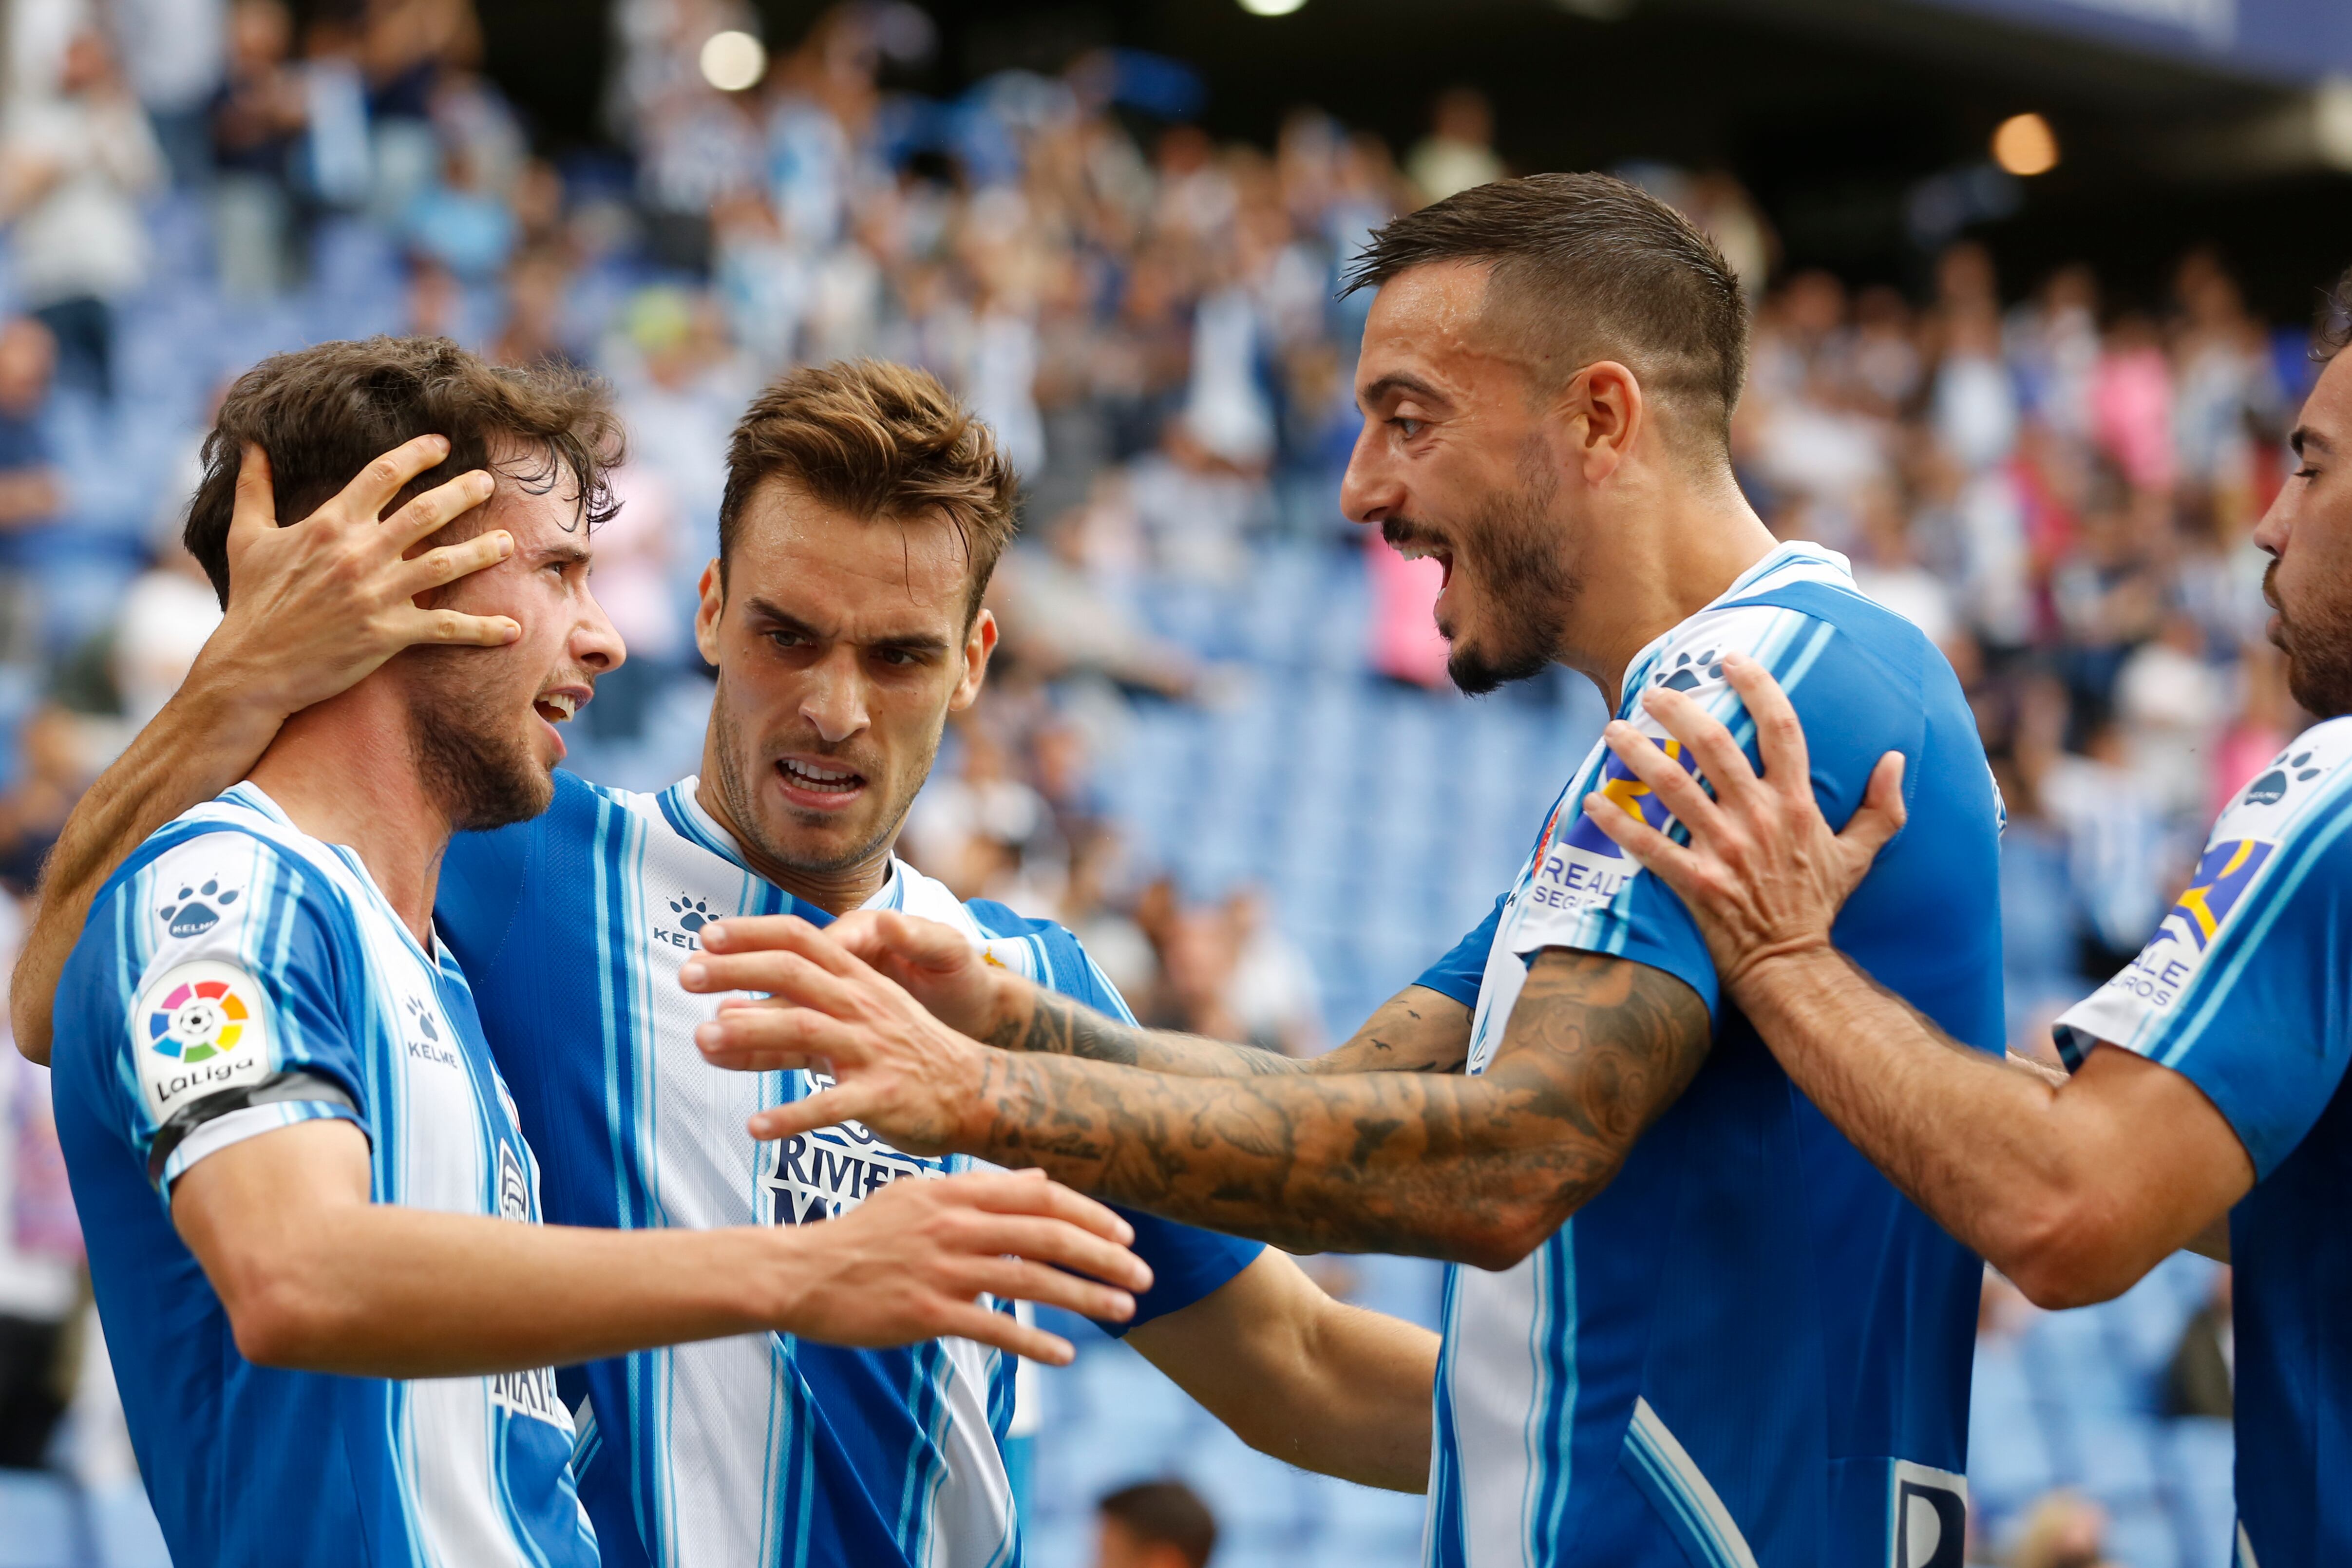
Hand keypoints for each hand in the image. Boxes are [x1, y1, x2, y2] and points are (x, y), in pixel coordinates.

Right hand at [195, 436, 518, 720]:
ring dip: (482, 552)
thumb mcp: (246, 537)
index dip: (417, 455)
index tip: (443, 444)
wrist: (251, 667)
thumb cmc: (252, 601)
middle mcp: (359, 554)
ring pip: (445, 564)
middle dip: (462, 493)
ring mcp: (376, 594)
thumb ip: (254, 487)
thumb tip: (250, 441)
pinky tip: (514, 629)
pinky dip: (483, 629)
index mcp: (330, 525)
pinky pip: (447, 627)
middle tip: (488, 482)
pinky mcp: (388, 633)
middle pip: (425, 512)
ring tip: (509, 543)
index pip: (382, 475)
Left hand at [682, 916, 990, 1155]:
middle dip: (736, 971)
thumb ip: (791, 1016)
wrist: (974, 1092)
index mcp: (858, 980)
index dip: (751, 933)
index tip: (705, 936)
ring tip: (702, 1043)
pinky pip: (832, 1105)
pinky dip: (792, 1116)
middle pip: (793, 974)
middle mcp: (863, 1007)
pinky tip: (756, 1127)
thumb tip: (721, 1012)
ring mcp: (873, 1050)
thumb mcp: (855, 1020)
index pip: (800, 938)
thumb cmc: (902, 1054)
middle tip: (684, 976)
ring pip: (805, 1030)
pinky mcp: (883, 1096)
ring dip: (750, 1033)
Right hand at [774, 1168, 1150, 1364]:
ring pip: (1030, 1280)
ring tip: (1124, 1310)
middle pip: (1048, 1235)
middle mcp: (955, 1225)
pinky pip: (992, 1328)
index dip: (1090, 1213)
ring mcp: (941, 1269)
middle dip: (1105, 1255)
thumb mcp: (919, 1194)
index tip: (1126, 1233)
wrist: (800, 1272)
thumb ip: (981, 1187)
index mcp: (956, 1192)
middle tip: (1144, 1275)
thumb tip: (1039, 1178)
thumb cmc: (862, 1233)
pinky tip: (1064, 1356)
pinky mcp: (926, 1313)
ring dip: (1085, 1296)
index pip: (1040, 1195)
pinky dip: (1033, 1343)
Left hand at [1581, 651, 1906, 993]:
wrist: (1792, 965)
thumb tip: (1897, 759)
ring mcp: (1724, 848)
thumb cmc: (1819, 905)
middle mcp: (1759, 817)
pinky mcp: (1694, 880)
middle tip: (1653, 689)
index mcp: (1796, 803)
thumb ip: (1883, 806)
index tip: (1732, 659)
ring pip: (1674, 786)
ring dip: (1639, 754)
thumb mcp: (1861, 854)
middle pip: (1715, 745)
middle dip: (1680, 709)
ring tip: (1613, 730)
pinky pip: (1648, 844)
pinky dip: (1618, 821)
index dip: (1758, 687)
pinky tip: (1591, 801)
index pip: (1782, 728)